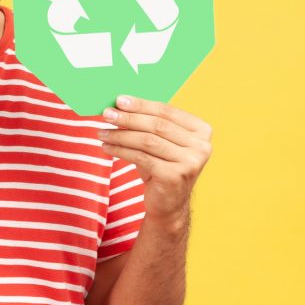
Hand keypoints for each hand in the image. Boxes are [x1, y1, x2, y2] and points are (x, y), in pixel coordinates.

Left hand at [97, 95, 212, 226]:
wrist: (168, 204)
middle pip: (157, 125)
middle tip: (107, 113)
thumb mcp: (159, 142)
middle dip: (128, 118)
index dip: (141, 104)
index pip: (167, 111)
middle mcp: (201, 146)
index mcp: (202, 130)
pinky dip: (120, 150)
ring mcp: (191, 162)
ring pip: (147, 141)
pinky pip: (141, 157)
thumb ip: (148, 123)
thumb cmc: (161, 166)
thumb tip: (119, 105)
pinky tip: (106, 147)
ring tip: (102, 132)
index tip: (119, 100)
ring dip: (121, 134)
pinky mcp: (175, 176)